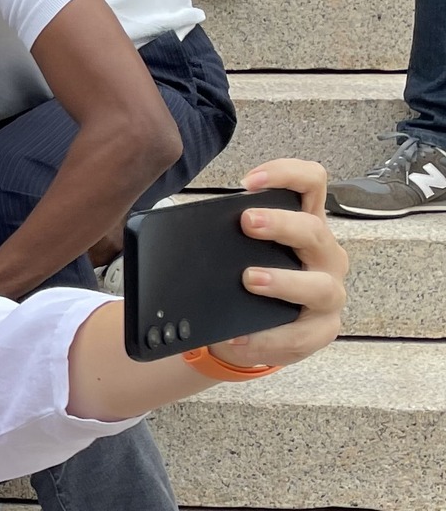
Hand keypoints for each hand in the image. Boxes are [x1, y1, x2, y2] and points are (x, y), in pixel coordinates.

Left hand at [206, 159, 347, 369]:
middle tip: (247, 222)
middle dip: (281, 224)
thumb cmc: (249, 282)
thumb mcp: (241, 252)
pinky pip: (298, 335)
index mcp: (305, 226)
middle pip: (314, 230)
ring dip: (283, 281)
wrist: (253, 333)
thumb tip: (182, 228)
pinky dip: (266, 337)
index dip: (287, 174)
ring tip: (249, 279)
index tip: (249, 181)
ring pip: (318, 286)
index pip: (312, 184)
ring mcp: (328, 294)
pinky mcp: (320, 330)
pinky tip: (238, 337)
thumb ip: (228, 236)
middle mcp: (324, 256)